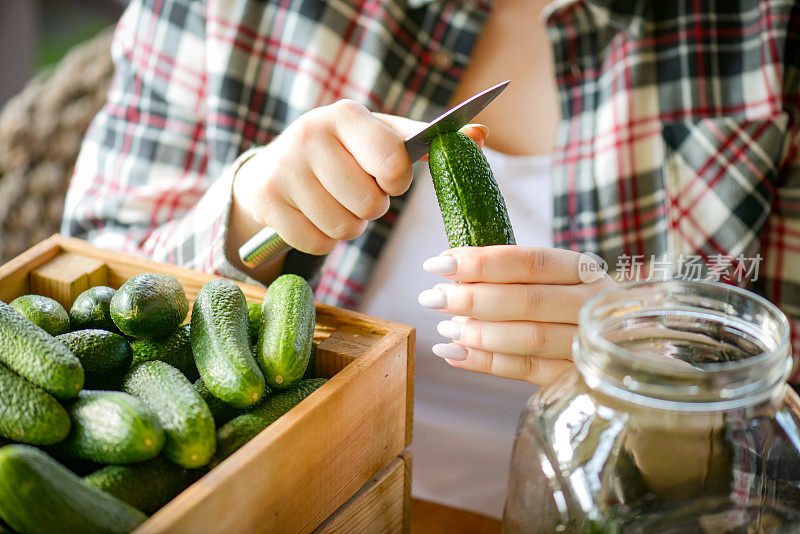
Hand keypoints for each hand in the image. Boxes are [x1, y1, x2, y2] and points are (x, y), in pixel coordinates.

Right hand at [230, 100, 487, 257]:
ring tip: (335, 202)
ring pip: (344, 229)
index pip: (394, 163)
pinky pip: (317, 244)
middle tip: (357, 192)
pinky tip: (313, 216)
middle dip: (372, 208)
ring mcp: (283, 168)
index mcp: (346, 114)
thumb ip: (428, 140)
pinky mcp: (266, 201)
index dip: (398, 182)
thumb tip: (479, 135)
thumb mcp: (381, 138)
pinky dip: (323, 239)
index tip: (388, 178)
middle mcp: (310, 135)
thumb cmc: (344, 153)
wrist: (273, 168)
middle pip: (370, 205)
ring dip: (349, 226)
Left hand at [418, 245, 613, 385]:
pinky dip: (484, 362)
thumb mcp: (553, 278)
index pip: (527, 261)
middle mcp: (589, 304)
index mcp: (580, 269)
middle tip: (431, 298)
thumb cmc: (568, 302)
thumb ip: (511, 274)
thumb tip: (450, 270)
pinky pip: (526, 369)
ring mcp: (586, 343)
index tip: (438, 262)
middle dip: (470, 299)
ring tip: (444, 328)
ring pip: (527, 338)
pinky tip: (453, 354)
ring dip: (477, 334)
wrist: (625, 346)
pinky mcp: (575, 376)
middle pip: (525, 301)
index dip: (479, 262)